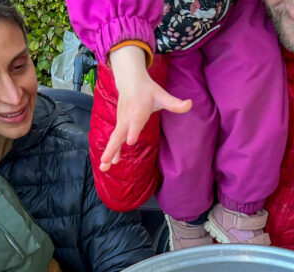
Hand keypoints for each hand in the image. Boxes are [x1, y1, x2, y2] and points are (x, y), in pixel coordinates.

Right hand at [102, 45, 190, 171]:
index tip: (130, 142)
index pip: (135, 123)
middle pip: (118, 135)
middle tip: (106, 161)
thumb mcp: (162, 95)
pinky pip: (114, 140)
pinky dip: (110, 151)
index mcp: (138, 111)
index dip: (133, 131)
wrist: (130, 81)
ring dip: (108, 154)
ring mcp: (121, 123)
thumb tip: (190, 104)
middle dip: (112, 148)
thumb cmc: (148, 90)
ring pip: (113, 140)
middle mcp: (127, 118)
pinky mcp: (119, 126)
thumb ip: (174, 103)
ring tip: (104, 167)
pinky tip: (109, 164)